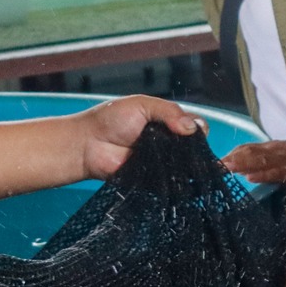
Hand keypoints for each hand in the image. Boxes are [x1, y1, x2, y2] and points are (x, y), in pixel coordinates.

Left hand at [77, 95, 202, 180]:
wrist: (86, 144)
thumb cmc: (108, 119)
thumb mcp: (142, 104)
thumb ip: (170, 111)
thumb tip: (193, 128)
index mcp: (168, 122)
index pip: (196, 126)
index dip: (200, 128)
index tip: (198, 131)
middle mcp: (168, 143)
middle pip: (195, 147)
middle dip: (197, 147)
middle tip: (191, 147)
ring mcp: (162, 163)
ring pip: (187, 165)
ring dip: (188, 163)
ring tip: (185, 161)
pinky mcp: (154, 180)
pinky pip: (172, 182)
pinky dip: (177, 179)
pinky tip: (179, 174)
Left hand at [223, 140, 285, 186]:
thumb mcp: (278, 159)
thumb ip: (258, 161)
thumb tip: (234, 167)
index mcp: (271, 147)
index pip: (247, 148)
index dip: (232, 154)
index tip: (214, 162)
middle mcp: (277, 150)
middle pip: (253, 153)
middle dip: (234, 158)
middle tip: (218, 165)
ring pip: (262, 161)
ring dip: (244, 164)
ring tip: (228, 168)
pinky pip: (277, 173)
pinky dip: (263, 175)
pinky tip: (251, 177)